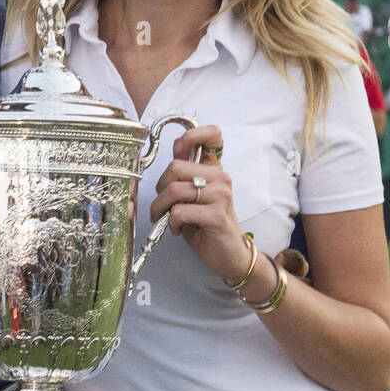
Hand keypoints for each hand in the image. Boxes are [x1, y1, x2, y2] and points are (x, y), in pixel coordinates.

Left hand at [151, 123, 255, 282]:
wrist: (229, 255)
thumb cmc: (206, 225)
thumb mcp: (193, 196)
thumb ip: (183, 175)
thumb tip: (169, 154)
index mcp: (215, 169)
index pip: (212, 135)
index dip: (192, 135)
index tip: (179, 149)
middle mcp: (221, 178)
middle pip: (175, 167)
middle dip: (160, 189)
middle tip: (161, 206)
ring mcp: (221, 195)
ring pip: (174, 190)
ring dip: (161, 209)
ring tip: (165, 219)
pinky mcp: (216, 215)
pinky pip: (179, 211)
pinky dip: (171, 223)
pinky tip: (178, 229)